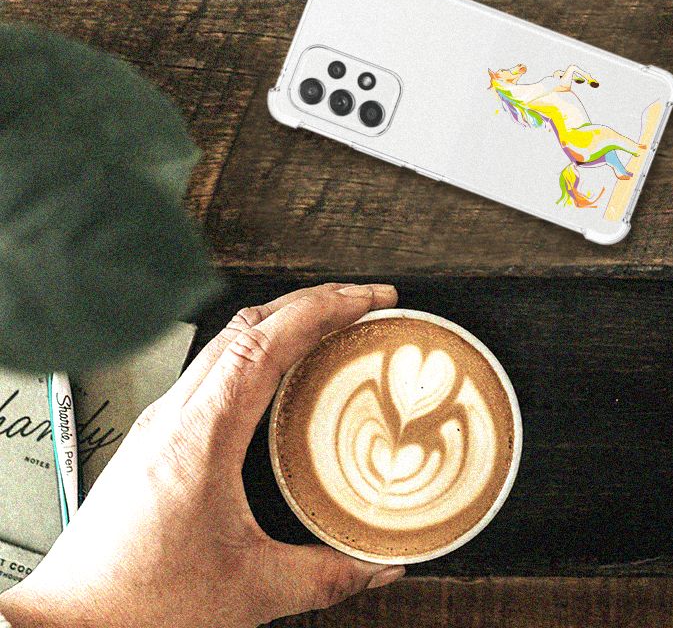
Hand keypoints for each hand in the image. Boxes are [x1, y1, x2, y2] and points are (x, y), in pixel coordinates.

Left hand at [0, 283, 403, 627]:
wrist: (70, 625)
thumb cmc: (137, 604)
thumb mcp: (250, 590)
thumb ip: (326, 576)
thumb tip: (379, 565)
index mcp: (201, 434)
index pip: (267, 341)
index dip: (323, 309)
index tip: (366, 300)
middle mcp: (176, 414)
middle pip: (249, 323)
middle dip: (312, 301)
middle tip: (361, 302)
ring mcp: (161, 420)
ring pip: (227, 340)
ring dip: (283, 321)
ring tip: (329, 326)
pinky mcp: (155, 436)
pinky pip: (213, 368)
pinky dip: (257, 350)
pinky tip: (279, 375)